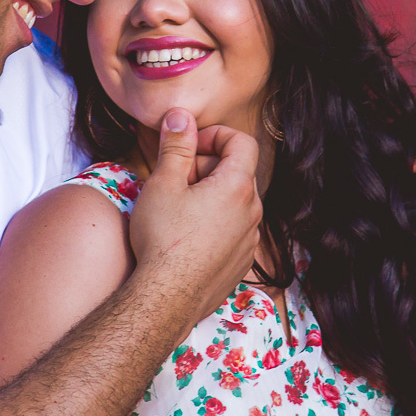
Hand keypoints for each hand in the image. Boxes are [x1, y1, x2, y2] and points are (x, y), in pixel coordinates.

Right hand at [129, 108, 261, 321]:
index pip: (241, 142)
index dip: (214, 135)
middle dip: (206, 166)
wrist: (167, 298)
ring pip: (234, 203)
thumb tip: (180, 117)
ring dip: (210, 195)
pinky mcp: (240, 263)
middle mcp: (252, 212)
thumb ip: (175, 146)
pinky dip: (214, 223)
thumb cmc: (163, 239)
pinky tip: (186, 236)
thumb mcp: (162, 184)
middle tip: (174, 177)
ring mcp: (249, 240)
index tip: (189, 145)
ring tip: (177, 209)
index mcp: (237, 187)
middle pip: (236, 172)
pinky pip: (232, 230)